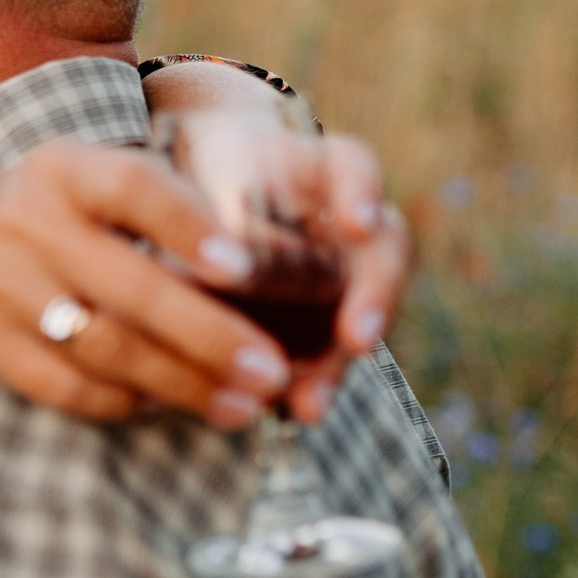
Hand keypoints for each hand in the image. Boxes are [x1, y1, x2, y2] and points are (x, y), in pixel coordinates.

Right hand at [0, 141, 305, 428]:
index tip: (246, 268)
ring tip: (243, 404)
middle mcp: (23, 219)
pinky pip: (63, 385)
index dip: (189, 226)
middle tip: (272, 372)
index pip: (133, 187)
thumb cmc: (47, 219)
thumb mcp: (85, 185)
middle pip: (130, 287)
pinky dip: (123, 402)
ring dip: (182, 383)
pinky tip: (170, 407)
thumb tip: (271, 268)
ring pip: (103, 347)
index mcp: (61, 168)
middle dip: (211, 337)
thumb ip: (158, 209)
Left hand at [163, 110, 412, 423]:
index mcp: (324, 169)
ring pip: (362, 313)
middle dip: (371, 300)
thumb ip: (219, 227)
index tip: (359, 223)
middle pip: (382, 254)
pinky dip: (317, 376)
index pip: (354, 169)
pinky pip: (329, 349)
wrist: (217, 198)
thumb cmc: (214, 183)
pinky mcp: (328, 320)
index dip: (361, 194)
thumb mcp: (212, 185)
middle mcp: (354, 222)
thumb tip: (195, 279)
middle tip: (354, 339)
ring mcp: (351, 272)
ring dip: (338, 361)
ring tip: (311, 402)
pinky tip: (298, 408)